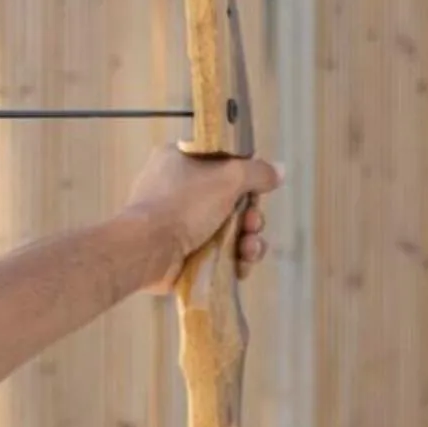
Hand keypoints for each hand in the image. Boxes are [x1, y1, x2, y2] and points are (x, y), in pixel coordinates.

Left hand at [121, 144, 282, 294]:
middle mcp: (178, 190)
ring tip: (249, 250)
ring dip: (248, 241)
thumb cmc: (182, 204)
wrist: (148, 250)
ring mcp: (180, 225)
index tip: (256, 192)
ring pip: (229, 232)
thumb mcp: (227, 178)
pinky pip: (218, 255)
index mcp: (180, 161)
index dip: (245, 180)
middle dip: (251, 217)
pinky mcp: (184, 255)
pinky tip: (241, 265)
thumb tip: (279, 170)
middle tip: (253, 224)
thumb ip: (257, 172)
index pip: (223, 165)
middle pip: (232, 202)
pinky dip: (234, 260)